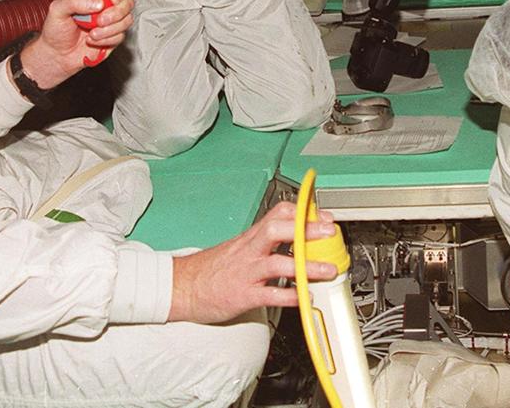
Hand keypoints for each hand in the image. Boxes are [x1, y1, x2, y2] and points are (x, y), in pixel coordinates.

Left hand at [18, 0, 133, 88]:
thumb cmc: (55, 31)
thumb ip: (74, 1)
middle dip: (116, 12)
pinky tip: (93, 39)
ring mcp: (111, 21)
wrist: (57, 55)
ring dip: (109, 28)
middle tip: (99, 19)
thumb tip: (96, 2)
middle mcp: (105, 6)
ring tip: (92, 32)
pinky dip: (106, 39)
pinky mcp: (114, 36)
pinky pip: (120, 35)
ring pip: (127, 19)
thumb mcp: (57, 9)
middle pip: (127, 1)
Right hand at [168, 200, 338, 323]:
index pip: (278, 213)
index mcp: (250, 238)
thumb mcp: (239, 247)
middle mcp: (249, 250)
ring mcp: (246, 272)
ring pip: (277, 262)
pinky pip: (269, 294)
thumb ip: (265, 243)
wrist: (180, 286)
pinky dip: (289, 295)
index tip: (325, 217)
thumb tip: (294, 240)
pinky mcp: (242, 295)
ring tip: (327, 269)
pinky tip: (304, 297)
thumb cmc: (211, 268)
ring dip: (305, 265)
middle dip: (306, 229)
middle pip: (278, 230)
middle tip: (330, 232)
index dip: (304, 212)